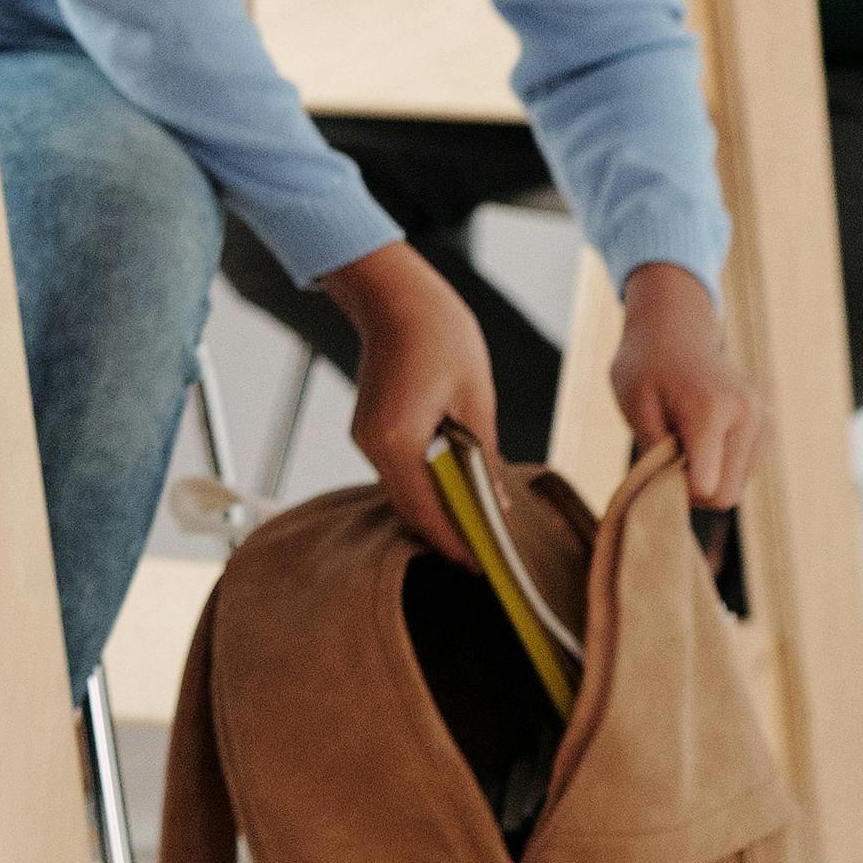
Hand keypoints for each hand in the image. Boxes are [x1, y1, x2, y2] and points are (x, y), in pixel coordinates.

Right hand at [319, 240, 502, 563]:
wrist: (396, 297)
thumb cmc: (442, 336)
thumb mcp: (476, 398)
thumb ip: (483, 456)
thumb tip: (497, 503)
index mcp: (397, 440)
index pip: (425, 510)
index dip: (453, 542)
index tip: (481, 566)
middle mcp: (373, 445)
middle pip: (408, 507)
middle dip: (443, 533)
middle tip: (482, 555)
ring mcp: (366, 437)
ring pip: (401, 491)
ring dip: (434, 510)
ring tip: (474, 526)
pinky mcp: (370, 428)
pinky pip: (397, 471)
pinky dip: (423, 487)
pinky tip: (453, 491)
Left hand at [608, 262, 762, 514]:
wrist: (676, 330)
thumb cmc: (646, 366)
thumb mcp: (635, 406)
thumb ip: (655, 453)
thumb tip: (673, 495)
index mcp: (712, 410)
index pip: (708, 488)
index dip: (676, 492)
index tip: (655, 469)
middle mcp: (748, 416)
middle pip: (727, 495)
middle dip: (692, 489)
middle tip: (664, 459)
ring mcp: (763, 421)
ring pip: (737, 486)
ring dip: (708, 477)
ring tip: (683, 442)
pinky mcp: (767, 426)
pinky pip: (745, 472)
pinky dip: (720, 466)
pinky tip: (702, 440)